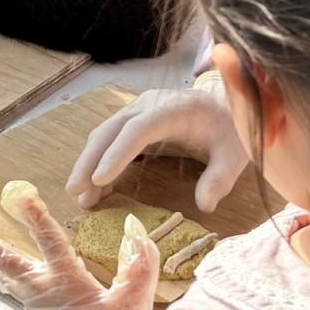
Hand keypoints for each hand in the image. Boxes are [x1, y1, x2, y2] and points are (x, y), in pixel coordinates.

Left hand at [0, 181, 158, 309]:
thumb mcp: (133, 302)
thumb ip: (139, 262)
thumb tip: (133, 227)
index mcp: (65, 280)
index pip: (48, 238)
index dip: (34, 213)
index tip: (16, 191)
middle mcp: (40, 291)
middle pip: (0, 261)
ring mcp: (31, 309)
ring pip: (3, 275)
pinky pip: (18, 294)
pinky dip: (11, 279)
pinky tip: (14, 277)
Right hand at [67, 81, 248, 213]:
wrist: (227, 103)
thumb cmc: (230, 127)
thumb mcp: (234, 154)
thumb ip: (220, 178)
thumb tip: (205, 206)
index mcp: (173, 109)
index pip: (137, 130)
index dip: (116, 154)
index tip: (99, 180)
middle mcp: (148, 104)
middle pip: (110, 130)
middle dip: (89, 161)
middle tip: (75, 191)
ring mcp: (137, 110)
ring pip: (104, 135)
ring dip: (89, 164)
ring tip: (80, 197)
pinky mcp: (133, 120)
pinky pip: (110, 140)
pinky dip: (99, 162)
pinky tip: (96, 188)